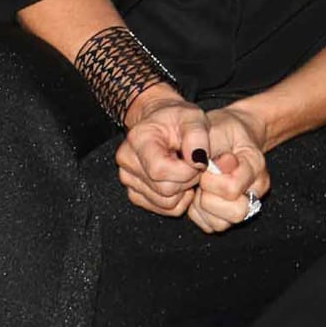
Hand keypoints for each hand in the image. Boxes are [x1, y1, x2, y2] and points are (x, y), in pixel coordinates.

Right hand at [114, 86, 210, 218]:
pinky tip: (180, 180)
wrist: (160, 122)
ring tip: (187, 170)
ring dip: (184, 190)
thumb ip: (198, 137)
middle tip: (195, 165)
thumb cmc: (177, 119)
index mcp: (138, 139)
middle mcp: (127, 161)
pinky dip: (178, 199)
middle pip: (164, 189)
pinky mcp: (135, 193)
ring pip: (165, 202)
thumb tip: (198, 161)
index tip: (198, 160)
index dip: (186, 171)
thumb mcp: (193, 117)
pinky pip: (163, 209)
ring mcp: (128, 179)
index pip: (160, 170)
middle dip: (188, 180)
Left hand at [187, 104, 270, 234]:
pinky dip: (200, 215)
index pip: (232, 188)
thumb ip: (210, 144)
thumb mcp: (212, 128)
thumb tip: (215, 164)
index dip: (211, 179)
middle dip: (210, 199)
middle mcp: (256, 189)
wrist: (227, 134)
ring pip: (223, 225)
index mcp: (256, 165)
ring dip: (203, 208)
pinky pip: (212, 227)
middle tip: (203, 181)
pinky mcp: (230, 217)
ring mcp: (246, 205)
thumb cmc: (218, 131)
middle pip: (237, 213)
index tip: (205, 165)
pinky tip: (200, 196)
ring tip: (201, 188)